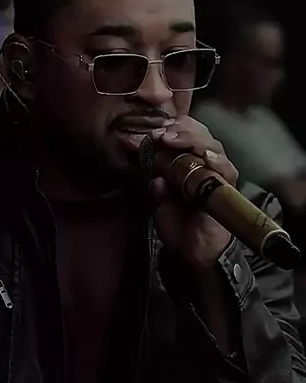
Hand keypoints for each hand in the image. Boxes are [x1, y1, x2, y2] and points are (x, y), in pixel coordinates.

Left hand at [133, 115, 237, 269]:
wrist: (194, 253)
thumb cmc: (179, 226)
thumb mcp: (160, 204)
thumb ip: (157, 188)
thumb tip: (155, 178)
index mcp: (188, 164)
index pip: (186, 136)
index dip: (173, 129)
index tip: (154, 132)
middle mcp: (206, 165)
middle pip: (201, 135)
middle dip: (180, 130)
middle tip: (161, 134)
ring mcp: (218, 175)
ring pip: (213, 147)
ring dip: (193, 140)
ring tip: (173, 140)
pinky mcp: (227, 189)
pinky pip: (226, 170)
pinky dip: (217, 160)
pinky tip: (205, 157)